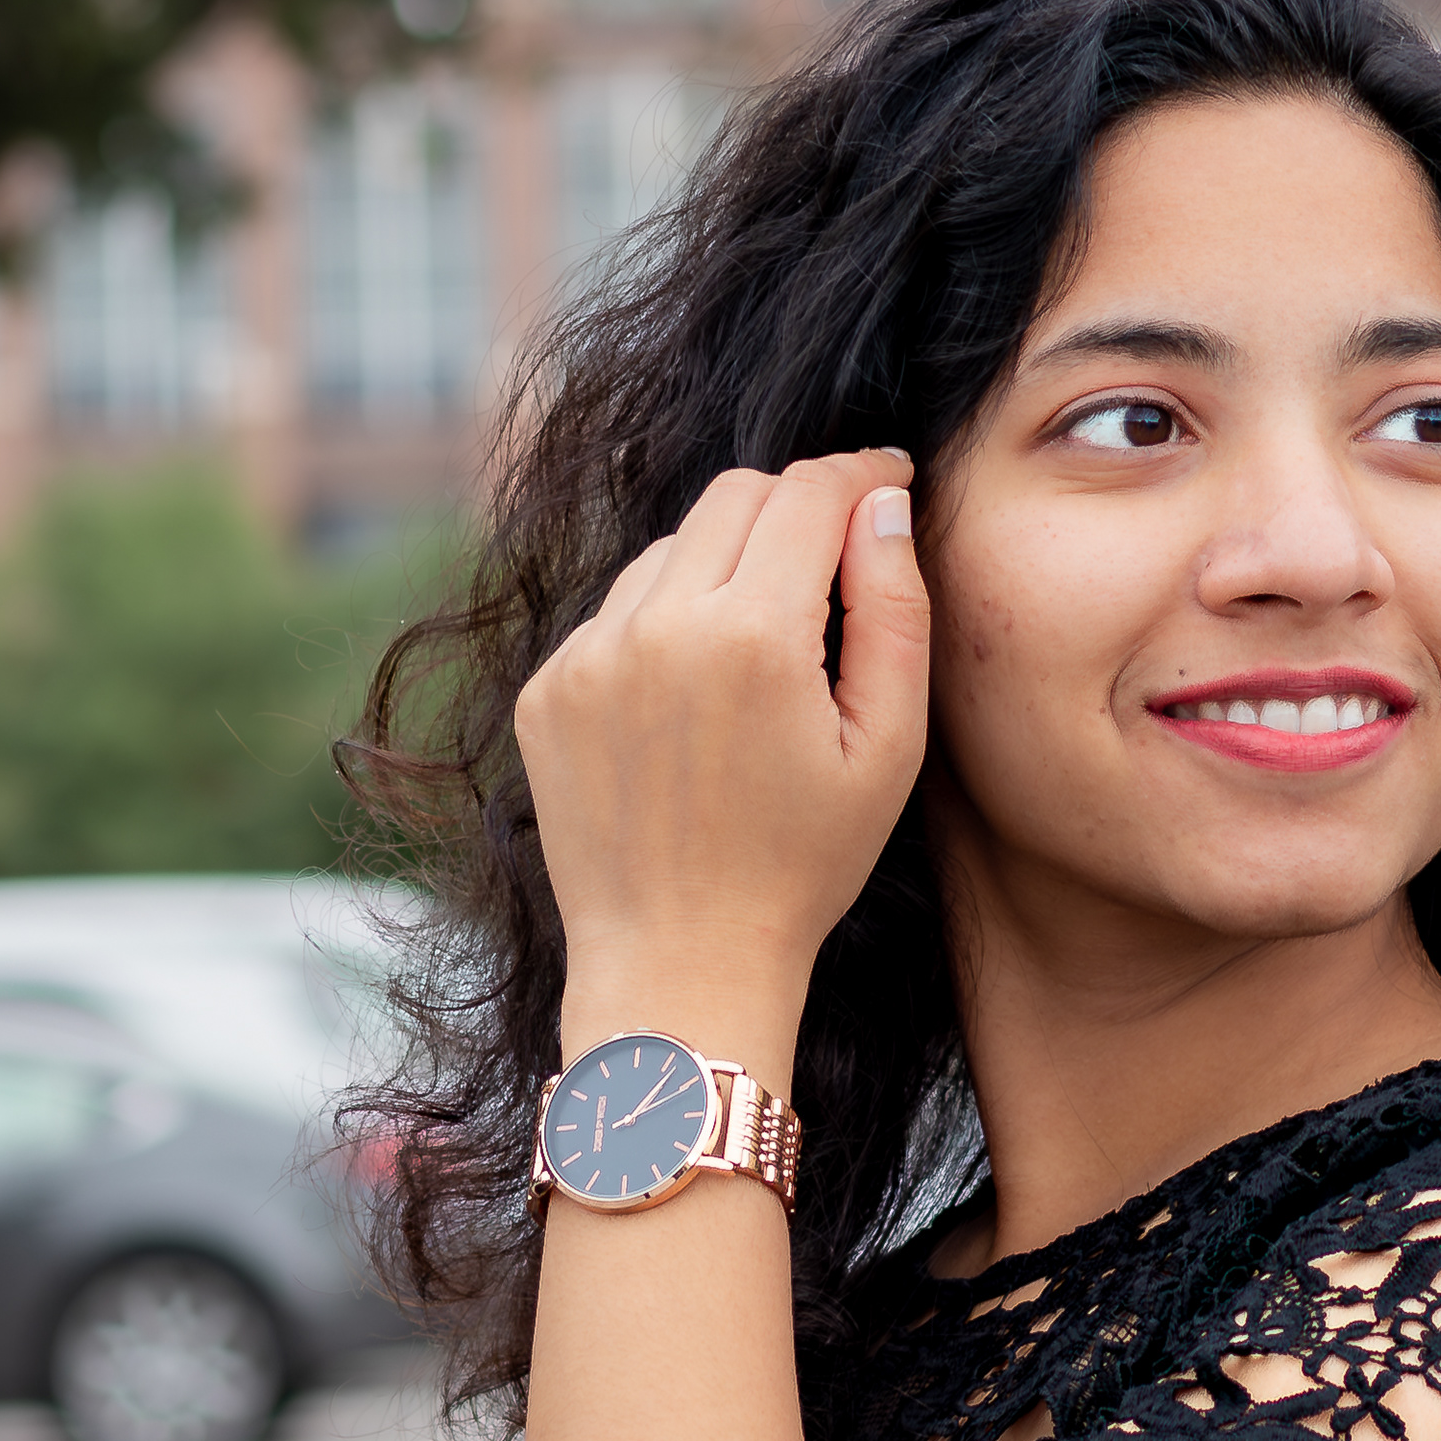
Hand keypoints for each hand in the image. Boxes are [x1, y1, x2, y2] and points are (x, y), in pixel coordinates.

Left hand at [517, 452, 930, 1037]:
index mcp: (751, 636)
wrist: (678, 965)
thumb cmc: (803, 867)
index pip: (808, 493)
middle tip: (834, 556)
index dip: (860, 474)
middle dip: (792, 507)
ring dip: (723, 568)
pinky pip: (616, 613)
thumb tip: (881, 502)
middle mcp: (655, 628)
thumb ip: (895, 610)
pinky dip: (663, 625)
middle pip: (733, 496)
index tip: (887, 477)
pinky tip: (696, 701)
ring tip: (762, 650)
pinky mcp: (545, 690)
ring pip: (670, 549)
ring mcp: (586, 658)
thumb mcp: (888, 747)